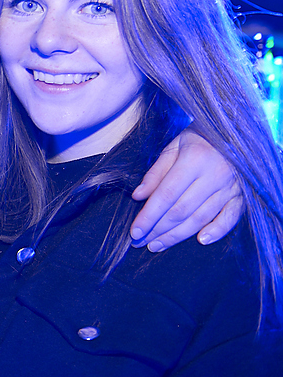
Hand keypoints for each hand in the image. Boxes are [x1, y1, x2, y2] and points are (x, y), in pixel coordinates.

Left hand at [130, 128, 242, 251]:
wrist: (234, 132)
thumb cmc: (198, 138)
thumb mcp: (173, 147)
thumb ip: (155, 172)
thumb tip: (138, 196)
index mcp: (194, 160)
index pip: (166, 195)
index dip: (149, 215)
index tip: (135, 231)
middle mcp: (214, 176)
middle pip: (181, 211)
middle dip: (158, 229)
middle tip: (140, 242)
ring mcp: (231, 187)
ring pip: (201, 218)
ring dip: (178, 236)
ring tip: (157, 245)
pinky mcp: (242, 196)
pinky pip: (231, 218)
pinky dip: (217, 231)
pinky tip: (201, 240)